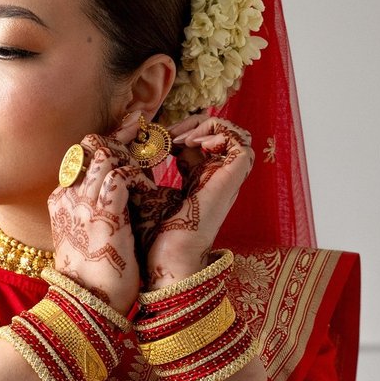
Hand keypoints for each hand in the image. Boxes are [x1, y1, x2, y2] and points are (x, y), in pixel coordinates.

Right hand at [47, 132, 143, 313]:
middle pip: (89, 147)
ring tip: (149, 140)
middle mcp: (68, 195)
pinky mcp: (104, 212)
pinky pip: (119, 173)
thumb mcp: (85, 234)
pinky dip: (136, 168)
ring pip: (103, 154)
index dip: (104, 141)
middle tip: (140, 124)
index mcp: (61, 199)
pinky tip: (151, 169)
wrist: (87, 304)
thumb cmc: (92, 276)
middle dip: (117, 134)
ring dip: (128, 146)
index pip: (80, 157)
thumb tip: (115, 191)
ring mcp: (83, 202)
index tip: (126, 131)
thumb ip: (95, 209)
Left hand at [144, 115, 254, 285]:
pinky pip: (239, 142)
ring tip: (180, 139)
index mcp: (199, 179)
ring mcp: (227, 178)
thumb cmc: (154, 232)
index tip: (155, 138)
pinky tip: (190, 145)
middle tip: (167, 133)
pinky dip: (216, 133)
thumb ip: (147, 163)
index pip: (199, 141)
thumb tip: (139, 137)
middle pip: (218, 132)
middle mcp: (217, 176)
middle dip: (192, 123)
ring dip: (205, 126)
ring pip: (232, 133)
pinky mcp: (233, 178)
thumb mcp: (145, 186)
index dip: (180, 131)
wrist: (169, 256)